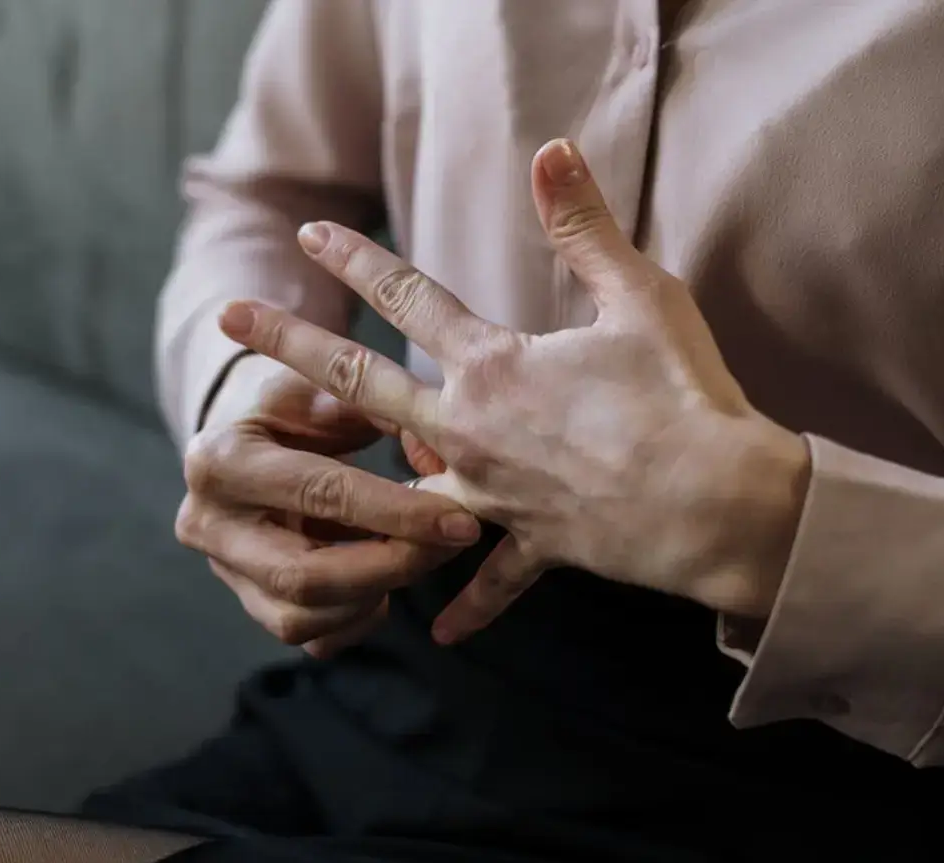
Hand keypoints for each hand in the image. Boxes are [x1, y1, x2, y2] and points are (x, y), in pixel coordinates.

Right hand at [175, 354, 480, 656]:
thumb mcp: (323, 389)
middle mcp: (206, 525)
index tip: (458, 518)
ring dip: (376, 594)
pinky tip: (386, 580)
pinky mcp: (248, 605)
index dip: (396, 511)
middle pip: (303, 575)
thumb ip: (381, 409)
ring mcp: (223, 573)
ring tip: (422, 555)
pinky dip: (359, 616)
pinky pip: (312, 637)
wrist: (244, 439)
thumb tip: (441, 457)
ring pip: (303, 618)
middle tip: (452, 545)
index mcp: (219, 460)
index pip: (319, 494)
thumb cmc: (293, 410)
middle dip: (390, 566)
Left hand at [217, 139, 809, 644]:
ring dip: (354, 485)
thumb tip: (553, 149)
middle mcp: (472, 431)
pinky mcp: (535, 545)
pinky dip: (468, 604)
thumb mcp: (637, 296)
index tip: (307, 234)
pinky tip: (438, 632)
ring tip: (308, 486)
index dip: (356, 259)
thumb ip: (583, 225)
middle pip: (360, 383)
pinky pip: (490, 580)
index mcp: (492, 366)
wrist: (715, 508)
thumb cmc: (680, 397)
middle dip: (290, 347)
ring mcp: (494, 496)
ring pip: (403, 487)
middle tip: (228, 322)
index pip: (406, 297)